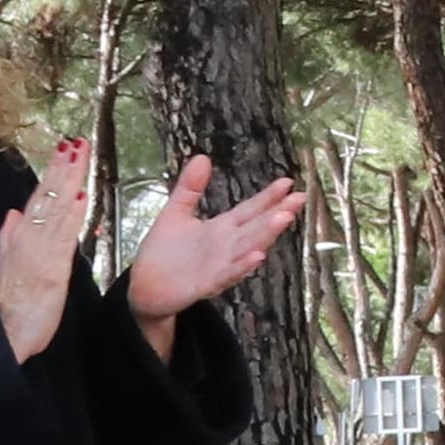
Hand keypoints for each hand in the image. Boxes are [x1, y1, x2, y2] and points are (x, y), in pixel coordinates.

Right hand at [0, 137, 94, 363]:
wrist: (6, 332)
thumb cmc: (13, 302)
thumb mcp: (7, 263)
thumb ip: (9, 237)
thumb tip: (13, 214)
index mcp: (20, 235)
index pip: (39, 196)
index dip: (52, 171)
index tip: (65, 148)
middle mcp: (27, 238)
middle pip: (48, 196)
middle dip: (63, 167)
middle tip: (77, 141)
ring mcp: (39, 252)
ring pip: (56, 209)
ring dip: (69, 182)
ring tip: (79, 157)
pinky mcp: (52, 270)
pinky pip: (64, 238)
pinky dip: (71, 217)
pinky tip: (80, 198)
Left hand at [124, 154, 308, 321]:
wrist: (145, 287)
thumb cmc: (163, 253)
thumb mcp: (176, 212)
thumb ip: (190, 187)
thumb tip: (202, 156)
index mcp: (221, 229)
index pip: (250, 210)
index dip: (268, 197)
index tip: (287, 182)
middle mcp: (226, 246)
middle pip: (257, 227)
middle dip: (278, 213)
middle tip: (299, 198)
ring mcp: (220, 265)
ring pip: (248, 248)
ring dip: (266, 235)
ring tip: (283, 218)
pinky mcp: (207, 283)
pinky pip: (228, 274)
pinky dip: (242, 266)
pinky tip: (256, 256)